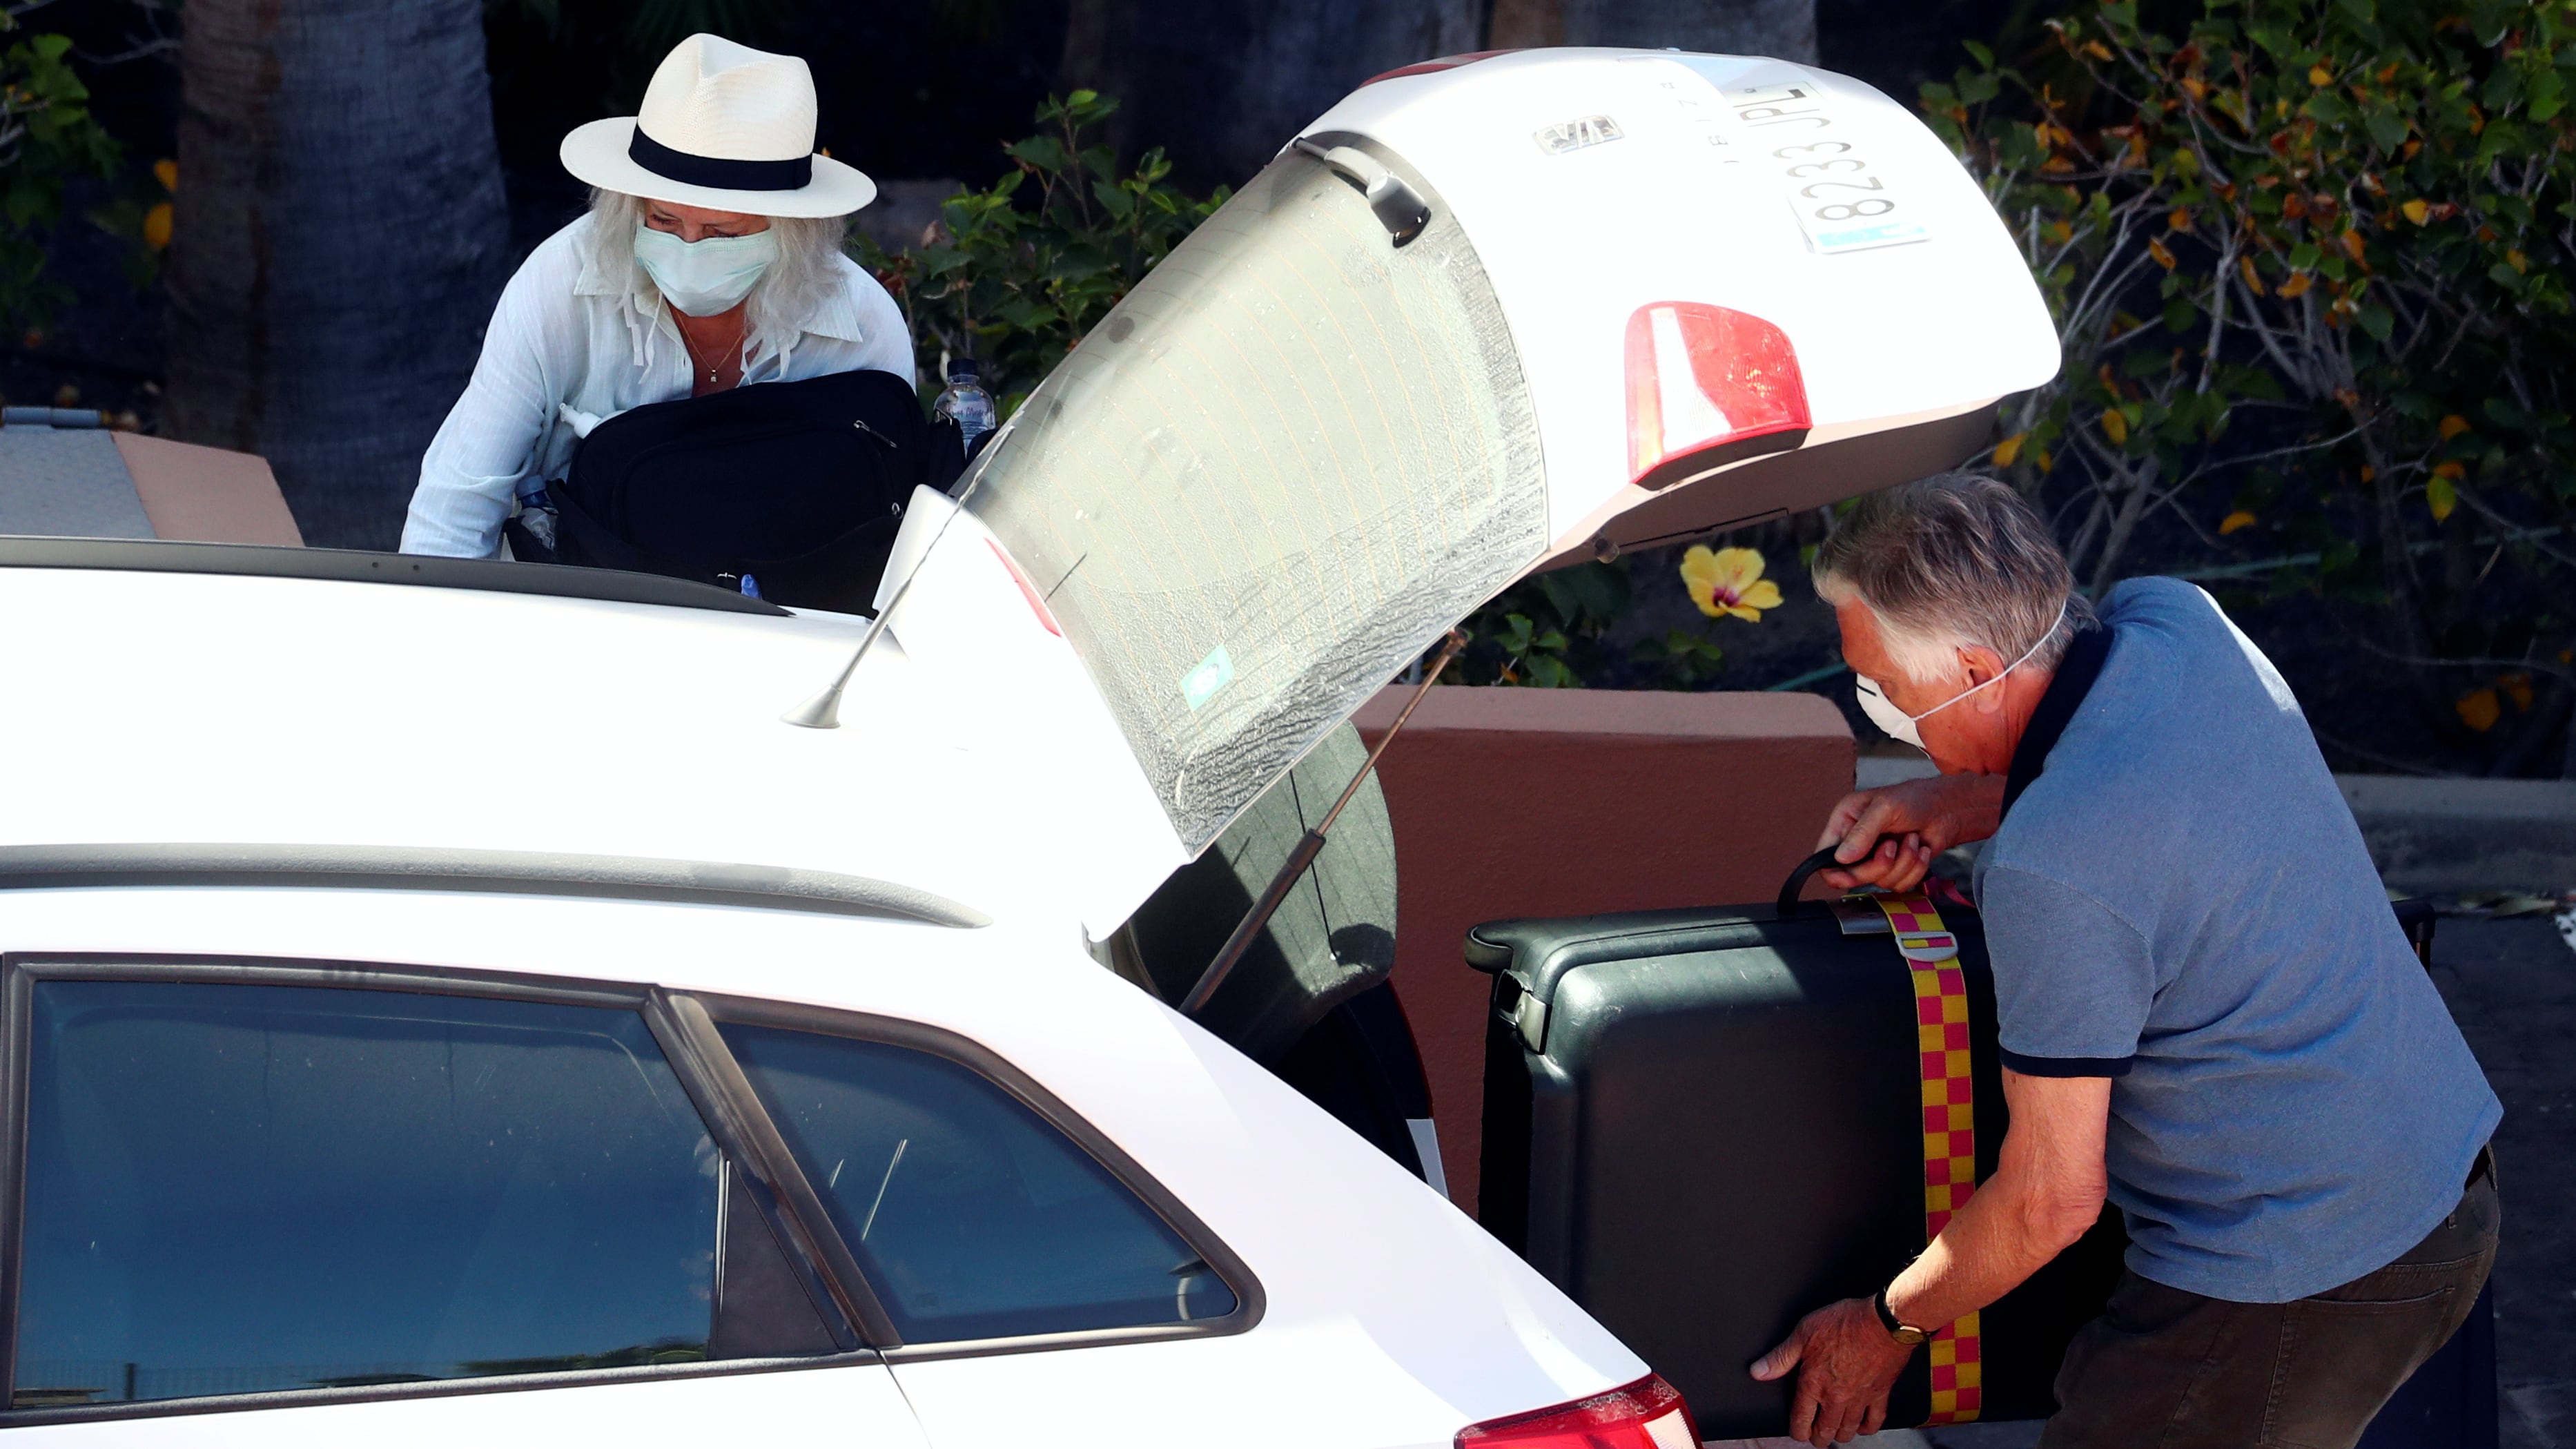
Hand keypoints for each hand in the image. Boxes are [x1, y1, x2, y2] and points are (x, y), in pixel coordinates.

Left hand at [1749, 1296, 1914, 1445]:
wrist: (1883, 1322)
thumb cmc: (1845, 1322)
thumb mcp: (1804, 1333)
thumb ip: (1781, 1356)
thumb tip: (1758, 1372)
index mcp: (1814, 1384)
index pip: (1801, 1421)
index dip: (1797, 1431)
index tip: (1797, 1430)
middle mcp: (1836, 1398)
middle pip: (1824, 1432)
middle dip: (1817, 1437)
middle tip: (1815, 1434)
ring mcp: (1860, 1399)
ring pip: (1847, 1430)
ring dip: (1839, 1434)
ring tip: (1834, 1431)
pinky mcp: (1880, 1394)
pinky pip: (1874, 1422)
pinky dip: (1867, 1428)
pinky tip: (1861, 1426)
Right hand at [1815, 774, 2006, 892]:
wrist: (1946, 809)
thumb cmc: (1914, 799)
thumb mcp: (1885, 808)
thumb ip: (1862, 832)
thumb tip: (1841, 858)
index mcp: (1844, 823)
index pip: (1824, 857)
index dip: (1835, 871)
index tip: (1851, 874)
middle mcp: (1856, 843)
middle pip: (1852, 876)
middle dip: (1878, 865)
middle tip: (1892, 846)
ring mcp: (1876, 859)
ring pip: (1880, 882)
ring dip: (1903, 863)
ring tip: (1911, 840)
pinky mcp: (1896, 870)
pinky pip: (1899, 885)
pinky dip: (1915, 869)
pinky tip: (1920, 849)